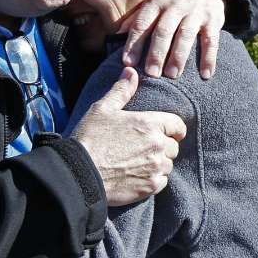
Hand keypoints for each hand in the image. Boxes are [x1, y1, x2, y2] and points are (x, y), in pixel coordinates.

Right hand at [71, 67, 186, 206]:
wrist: (79, 173)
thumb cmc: (89, 138)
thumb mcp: (103, 109)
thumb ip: (121, 90)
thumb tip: (131, 71)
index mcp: (150, 123)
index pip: (178, 125)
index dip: (172, 128)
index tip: (164, 132)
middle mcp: (158, 145)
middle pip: (173, 146)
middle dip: (163, 146)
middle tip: (143, 148)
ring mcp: (156, 167)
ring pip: (168, 164)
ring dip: (158, 163)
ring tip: (138, 162)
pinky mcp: (150, 186)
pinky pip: (162, 181)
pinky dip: (153, 179)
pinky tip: (137, 176)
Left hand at [123, 0, 224, 79]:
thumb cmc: (172, 1)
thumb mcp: (154, 2)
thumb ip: (137, 18)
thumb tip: (116, 36)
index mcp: (156, 1)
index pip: (142, 23)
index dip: (134, 43)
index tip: (128, 63)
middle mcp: (175, 5)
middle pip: (163, 31)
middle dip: (156, 53)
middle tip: (151, 74)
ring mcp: (195, 12)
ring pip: (185, 35)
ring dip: (178, 56)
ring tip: (172, 75)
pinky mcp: (213, 20)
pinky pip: (211, 41)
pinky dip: (208, 58)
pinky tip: (205, 75)